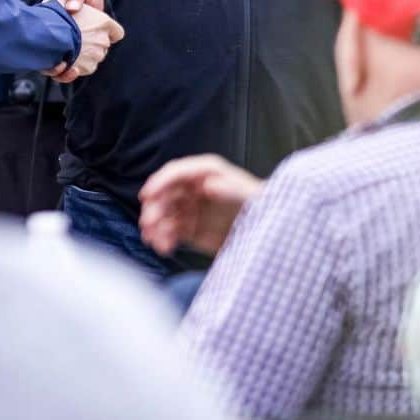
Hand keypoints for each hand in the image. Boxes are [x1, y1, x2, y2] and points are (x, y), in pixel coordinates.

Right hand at [41, 0, 122, 82]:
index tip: (94, 30)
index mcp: (103, 23)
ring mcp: (94, 57)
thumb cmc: (53, 12)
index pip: (116, 32)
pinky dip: (71, 68)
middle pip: (102, 45)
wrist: (44, 34)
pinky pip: (80, 69)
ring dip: (80, 56)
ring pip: (91, 58)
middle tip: (71, 36)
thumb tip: (71, 6)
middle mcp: (102, 41)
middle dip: (89, 42)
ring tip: (63, 47)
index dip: (106, 31)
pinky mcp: (83, 69)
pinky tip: (60, 61)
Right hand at [138, 154, 263, 256]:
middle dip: (154, 208)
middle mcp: (195, 187)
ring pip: (164, 213)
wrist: (271, 234)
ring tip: (155, 241)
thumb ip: (230, 189)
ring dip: (155, 226)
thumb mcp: (250, 197)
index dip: (160, 182)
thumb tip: (208, 185)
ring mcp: (191, 208)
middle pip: (165, 193)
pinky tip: (163, 247)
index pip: (176, 172)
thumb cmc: (263, 208)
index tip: (148, 195)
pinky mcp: (190, 229)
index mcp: (207, 172)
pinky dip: (163, 238)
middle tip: (148, 224)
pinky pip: (170, 231)